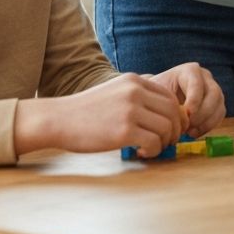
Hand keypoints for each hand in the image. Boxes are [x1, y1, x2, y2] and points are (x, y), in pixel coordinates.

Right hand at [14, 73, 183, 157]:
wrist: (58, 119)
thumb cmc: (85, 111)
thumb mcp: (114, 92)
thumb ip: (136, 97)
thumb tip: (160, 114)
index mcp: (135, 81)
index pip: (169, 96)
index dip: (176, 115)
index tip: (172, 129)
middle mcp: (136, 91)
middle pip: (173, 111)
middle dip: (175, 129)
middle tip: (167, 142)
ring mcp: (130, 110)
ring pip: (167, 127)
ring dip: (165, 142)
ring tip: (152, 149)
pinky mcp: (124, 131)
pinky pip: (153, 142)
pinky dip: (153, 150)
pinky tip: (142, 153)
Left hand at [150, 62, 225, 136]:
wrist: (160, 98)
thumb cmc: (156, 94)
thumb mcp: (155, 93)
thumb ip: (162, 100)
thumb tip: (171, 115)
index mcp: (189, 71)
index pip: (197, 82)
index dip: (195, 98)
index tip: (188, 114)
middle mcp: (205, 77)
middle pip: (214, 93)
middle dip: (203, 113)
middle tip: (189, 126)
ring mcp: (212, 89)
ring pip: (219, 104)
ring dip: (207, 121)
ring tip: (190, 132)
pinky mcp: (216, 103)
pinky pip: (220, 114)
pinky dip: (209, 126)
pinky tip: (194, 133)